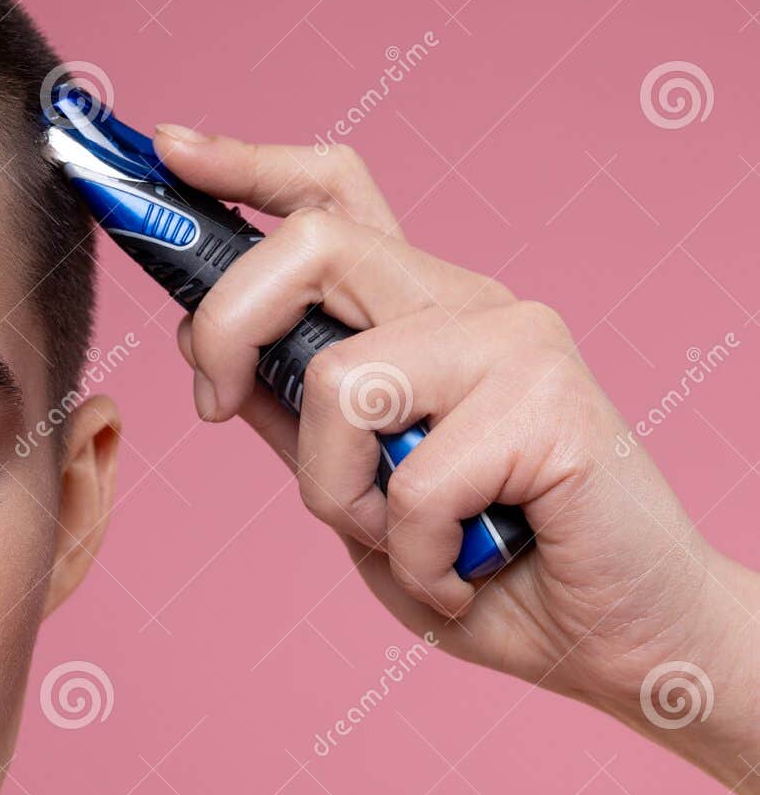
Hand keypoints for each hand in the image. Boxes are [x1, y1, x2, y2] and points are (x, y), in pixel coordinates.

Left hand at [154, 125, 758, 794]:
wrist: (624, 643)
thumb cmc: (495, 574)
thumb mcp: (364, 500)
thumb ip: (300, 424)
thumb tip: (213, 358)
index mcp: (423, 317)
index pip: (335, 198)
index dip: (246, 164)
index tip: (170, 152)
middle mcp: (469, 305)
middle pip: (310, 244)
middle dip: (224, 325)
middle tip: (214, 406)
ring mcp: (514, 342)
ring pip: (339, 379)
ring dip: (338, 495)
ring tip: (405, 547)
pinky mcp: (550, 401)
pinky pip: (413, 479)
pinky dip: (416, 558)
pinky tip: (461, 577)